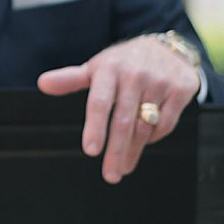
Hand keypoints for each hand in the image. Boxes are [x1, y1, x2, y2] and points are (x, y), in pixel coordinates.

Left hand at [38, 35, 201, 183]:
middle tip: (110, 175)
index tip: (91, 150)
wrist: (167, 48)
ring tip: (123, 168)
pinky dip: (153, 138)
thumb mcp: (97, 68)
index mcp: (110, 68)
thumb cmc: (124, 63)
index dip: (95, 127)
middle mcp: (135, 75)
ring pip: (145, 126)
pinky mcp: (180, 90)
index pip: (100, 102)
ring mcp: (160, 82)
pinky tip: (143, 143)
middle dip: (116, 152)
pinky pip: (165, 124)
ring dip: (133, 151)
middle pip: (124, 121)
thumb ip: (70, 79)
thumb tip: (43, 83)